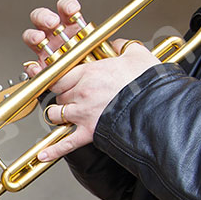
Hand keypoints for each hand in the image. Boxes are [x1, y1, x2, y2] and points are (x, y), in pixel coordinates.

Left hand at [21, 0, 159, 161]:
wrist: (157, 106)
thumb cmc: (149, 82)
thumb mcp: (137, 55)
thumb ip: (123, 47)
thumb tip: (118, 45)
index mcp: (89, 73)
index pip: (60, 76)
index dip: (60, 80)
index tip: (62, 82)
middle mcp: (81, 92)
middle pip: (57, 95)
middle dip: (62, 98)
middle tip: (70, 99)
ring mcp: (82, 113)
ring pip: (55, 115)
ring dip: (58, 116)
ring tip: (64, 116)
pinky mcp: (89, 133)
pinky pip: (65, 143)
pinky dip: (53, 150)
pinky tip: (43, 154)